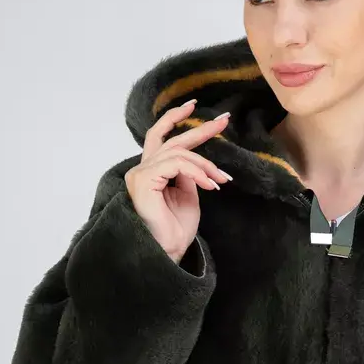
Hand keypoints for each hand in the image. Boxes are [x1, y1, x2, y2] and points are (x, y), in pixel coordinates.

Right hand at [124, 97, 233, 262]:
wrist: (170, 251)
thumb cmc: (177, 228)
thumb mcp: (189, 195)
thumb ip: (190, 174)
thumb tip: (200, 162)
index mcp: (152, 171)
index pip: (166, 139)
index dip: (181, 121)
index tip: (203, 112)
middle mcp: (142, 169)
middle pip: (172, 140)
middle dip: (200, 129)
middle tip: (224, 121)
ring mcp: (140, 174)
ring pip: (178, 153)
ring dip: (204, 164)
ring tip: (219, 180)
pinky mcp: (143, 181)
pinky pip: (175, 165)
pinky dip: (196, 172)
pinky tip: (209, 185)